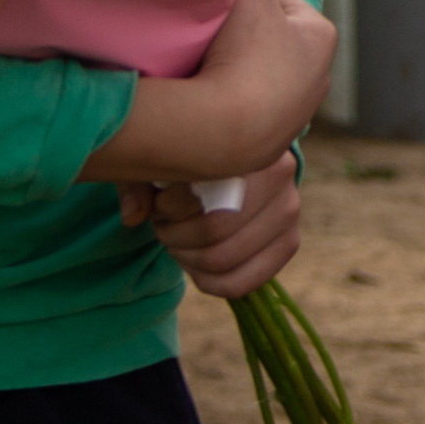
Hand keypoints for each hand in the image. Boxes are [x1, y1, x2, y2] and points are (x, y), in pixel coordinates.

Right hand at [74, 0, 334, 184]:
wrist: (221, 132)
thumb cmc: (244, 54)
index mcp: (320, 38)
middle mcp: (317, 79)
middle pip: (270, 41)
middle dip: (241, 32)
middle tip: (206, 27)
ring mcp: (293, 117)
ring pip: (258, 79)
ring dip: (233, 69)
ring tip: (199, 62)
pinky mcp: (267, 148)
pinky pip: (244, 113)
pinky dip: (227, 102)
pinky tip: (202, 96)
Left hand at [121, 154, 301, 299]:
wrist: (238, 159)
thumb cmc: (194, 154)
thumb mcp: (163, 155)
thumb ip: (140, 178)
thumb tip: (134, 216)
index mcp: (250, 142)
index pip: (201, 193)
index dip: (167, 208)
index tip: (158, 202)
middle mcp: (281, 174)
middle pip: (213, 231)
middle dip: (174, 236)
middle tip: (163, 227)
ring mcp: (290, 211)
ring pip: (222, 259)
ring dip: (188, 258)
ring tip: (178, 242)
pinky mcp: (289, 241)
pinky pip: (241, 282)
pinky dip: (208, 282)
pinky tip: (196, 265)